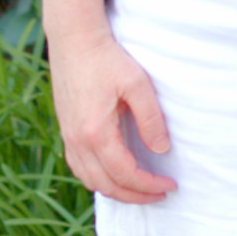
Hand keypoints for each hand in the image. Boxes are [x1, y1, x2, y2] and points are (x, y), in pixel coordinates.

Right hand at [48, 28, 175, 202]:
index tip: (170, 185)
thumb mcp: (138, 85)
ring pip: (90, 180)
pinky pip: (79, 167)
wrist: (74, 39)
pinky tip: (114, 174)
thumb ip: (151, 120)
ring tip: (140, 189)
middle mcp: (77, 141)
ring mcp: (68, 137)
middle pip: (106, 185)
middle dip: (135, 196)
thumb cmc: (108, 59)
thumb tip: (161, 150)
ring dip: (115, 191)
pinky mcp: (66, 130)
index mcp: (96, 133)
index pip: (125, 174)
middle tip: (159, 194)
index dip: (149, 185)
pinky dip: (98, 178)